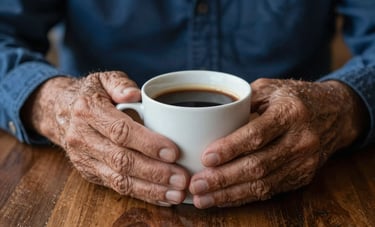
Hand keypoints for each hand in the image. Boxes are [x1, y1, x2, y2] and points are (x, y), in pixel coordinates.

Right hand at [23, 71, 188, 205]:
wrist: (61, 111)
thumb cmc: (92, 94)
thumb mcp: (103, 79)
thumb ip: (119, 83)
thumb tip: (134, 94)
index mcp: (88, 111)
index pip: (120, 131)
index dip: (148, 143)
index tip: (173, 152)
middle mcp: (83, 137)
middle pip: (122, 160)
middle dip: (155, 172)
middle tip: (182, 177)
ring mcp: (84, 158)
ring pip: (119, 179)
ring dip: (151, 189)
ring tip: (176, 193)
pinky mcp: (90, 172)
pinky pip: (117, 187)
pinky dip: (142, 194)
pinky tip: (162, 197)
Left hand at [189, 78, 367, 207]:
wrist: (335, 113)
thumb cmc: (294, 97)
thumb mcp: (269, 88)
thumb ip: (241, 100)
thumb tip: (207, 119)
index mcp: (291, 113)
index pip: (257, 134)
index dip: (231, 148)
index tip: (206, 157)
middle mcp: (301, 140)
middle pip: (258, 165)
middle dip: (223, 178)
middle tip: (196, 184)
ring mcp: (304, 162)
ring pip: (263, 184)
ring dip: (229, 194)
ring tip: (202, 198)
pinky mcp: (302, 176)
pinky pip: (270, 191)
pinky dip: (243, 197)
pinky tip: (222, 199)